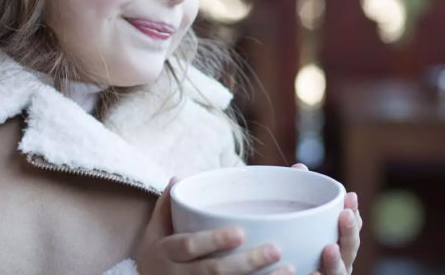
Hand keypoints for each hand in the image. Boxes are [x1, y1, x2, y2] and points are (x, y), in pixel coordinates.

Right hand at [136, 177, 295, 274]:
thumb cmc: (157, 257)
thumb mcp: (155, 233)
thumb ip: (167, 207)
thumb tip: (178, 178)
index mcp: (166, 252)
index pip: (189, 246)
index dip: (214, 240)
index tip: (240, 233)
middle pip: (214, 271)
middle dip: (247, 263)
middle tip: (276, 249)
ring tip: (290, 270)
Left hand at [290, 164, 362, 274]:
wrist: (276, 272)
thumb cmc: (293, 247)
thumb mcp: (297, 221)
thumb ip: (301, 197)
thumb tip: (299, 167)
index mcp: (337, 244)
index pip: (352, 227)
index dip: (354, 212)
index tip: (351, 196)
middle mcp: (339, 263)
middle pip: (350, 248)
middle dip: (350, 231)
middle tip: (345, 214)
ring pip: (340, 272)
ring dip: (336, 260)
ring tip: (330, 248)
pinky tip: (313, 273)